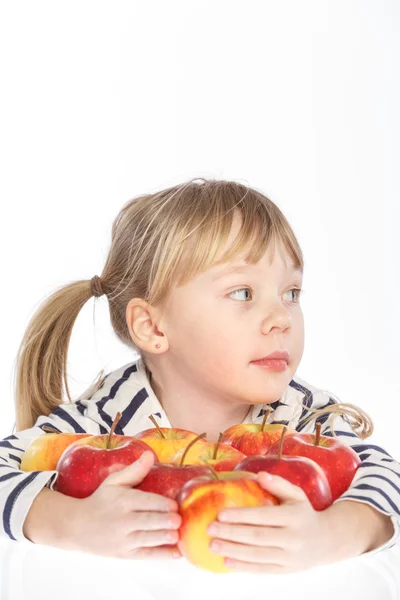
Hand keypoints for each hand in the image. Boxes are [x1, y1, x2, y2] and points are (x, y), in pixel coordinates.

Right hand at [71, 451, 182, 559]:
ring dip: (163, 538)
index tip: (175, 505)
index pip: (145, 502)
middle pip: (147, 521)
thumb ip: (134, 470)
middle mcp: (123, 520)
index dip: (161, 504)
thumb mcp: (113, 482)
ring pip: (147, 539)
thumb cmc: (100, 501)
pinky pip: (145, 555)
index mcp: (123, 500)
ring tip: (177, 536)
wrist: (77, 526)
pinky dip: (161, 555)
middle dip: (164, 522)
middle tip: (178, 520)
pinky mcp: (124, 554)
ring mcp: (123, 539)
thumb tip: (149, 454)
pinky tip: (176, 553)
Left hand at [207, 471, 330, 573]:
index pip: (264, 516)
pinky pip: (262, 570)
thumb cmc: (303, 513)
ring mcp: (290, 557)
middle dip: (232, 533)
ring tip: (213, 545)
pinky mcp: (286, 571)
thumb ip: (279, 484)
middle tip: (210, 529)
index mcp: (294, 517)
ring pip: (258, 555)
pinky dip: (244, 567)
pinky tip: (227, 561)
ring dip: (233, 551)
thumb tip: (259, 475)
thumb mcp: (296, 495)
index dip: (242, 515)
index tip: (220, 513)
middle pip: (258, 537)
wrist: (326, 541)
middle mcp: (293, 538)